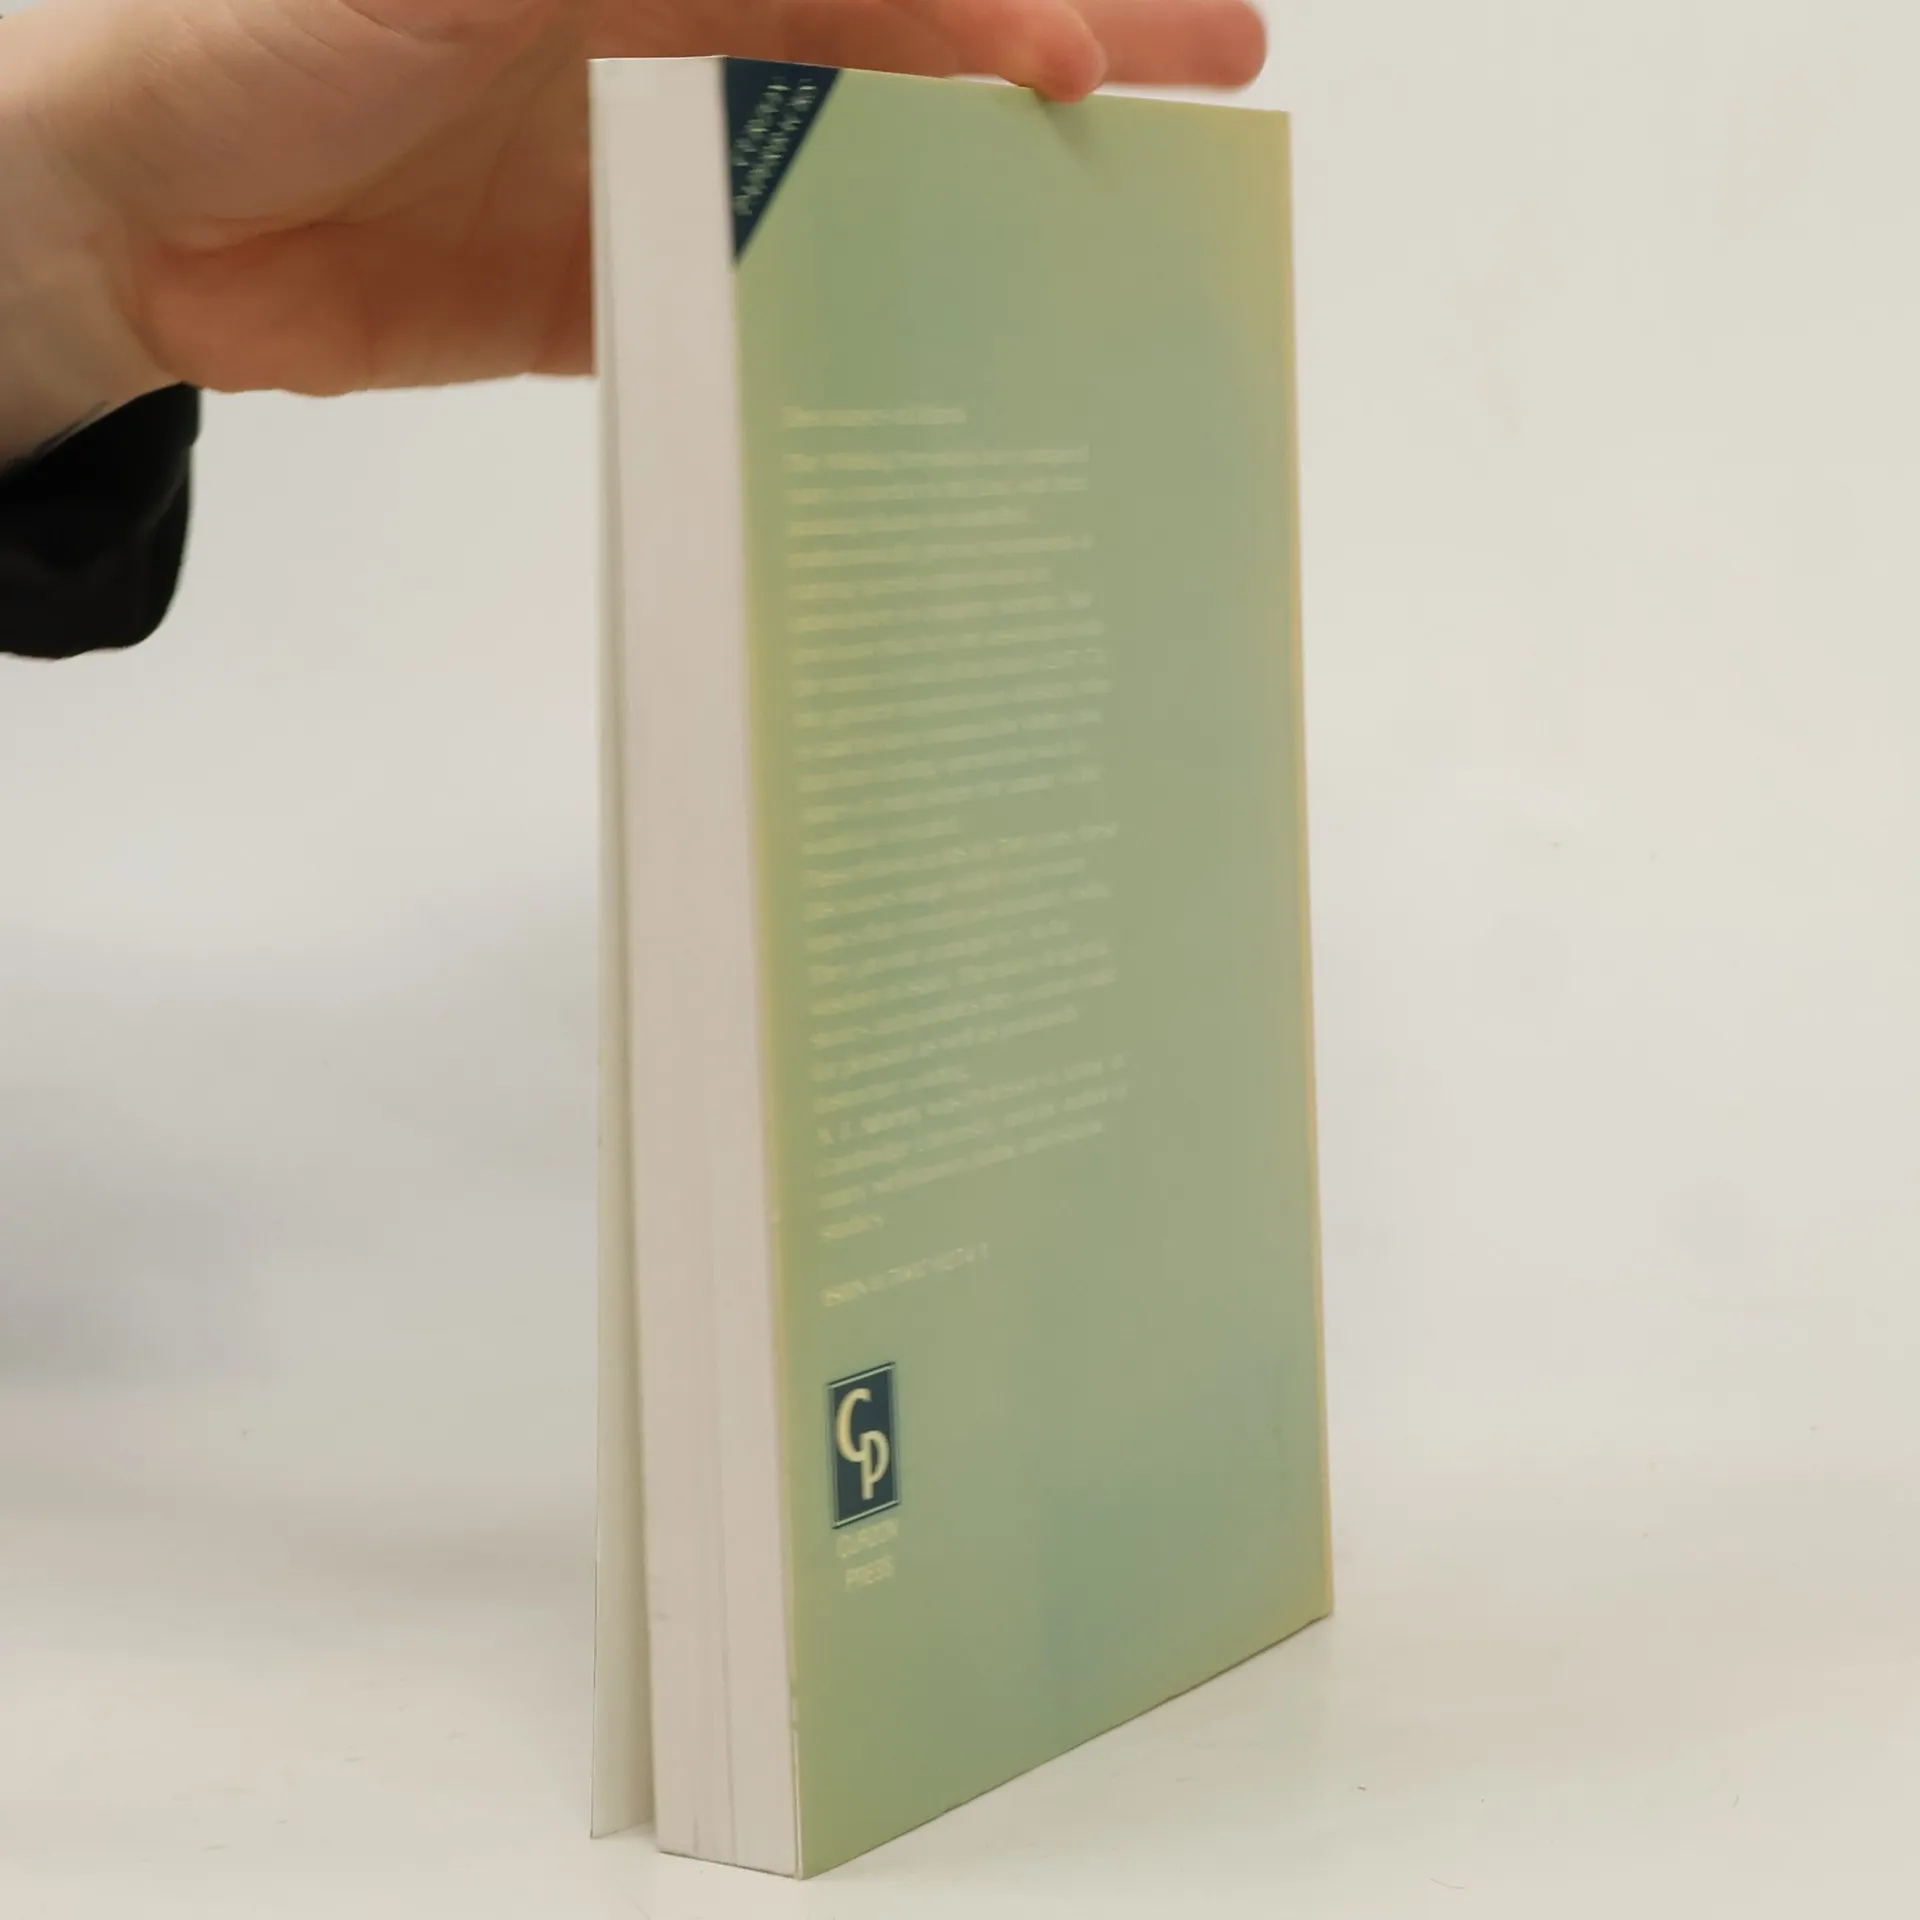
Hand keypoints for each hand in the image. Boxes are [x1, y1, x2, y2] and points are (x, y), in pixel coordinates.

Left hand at [0, 0, 1264, 436]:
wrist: (121, 205)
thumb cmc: (265, 23)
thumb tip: (907, 18)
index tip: (1115, 60)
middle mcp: (681, 40)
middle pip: (911, 54)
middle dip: (1063, 66)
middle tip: (1215, 98)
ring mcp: (655, 175)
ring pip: (859, 191)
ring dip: (986, 220)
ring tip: (1116, 260)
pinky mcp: (612, 301)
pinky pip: (761, 316)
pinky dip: (847, 343)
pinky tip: (946, 376)